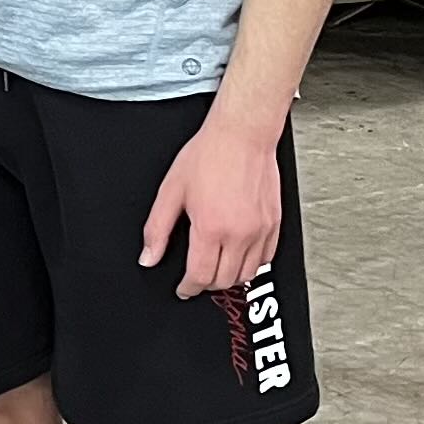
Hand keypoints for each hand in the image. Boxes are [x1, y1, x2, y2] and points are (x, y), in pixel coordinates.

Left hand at [139, 114, 281, 298]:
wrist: (242, 134)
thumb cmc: (208, 155)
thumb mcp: (172, 190)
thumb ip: (157, 229)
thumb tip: (148, 257)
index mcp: (211, 228)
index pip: (200, 277)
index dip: (188, 288)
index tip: (183, 289)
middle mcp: (240, 234)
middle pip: (224, 280)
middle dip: (206, 284)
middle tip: (196, 276)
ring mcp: (261, 230)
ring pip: (248, 274)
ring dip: (230, 277)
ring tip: (216, 267)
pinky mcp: (275, 223)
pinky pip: (267, 258)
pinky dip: (252, 264)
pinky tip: (239, 254)